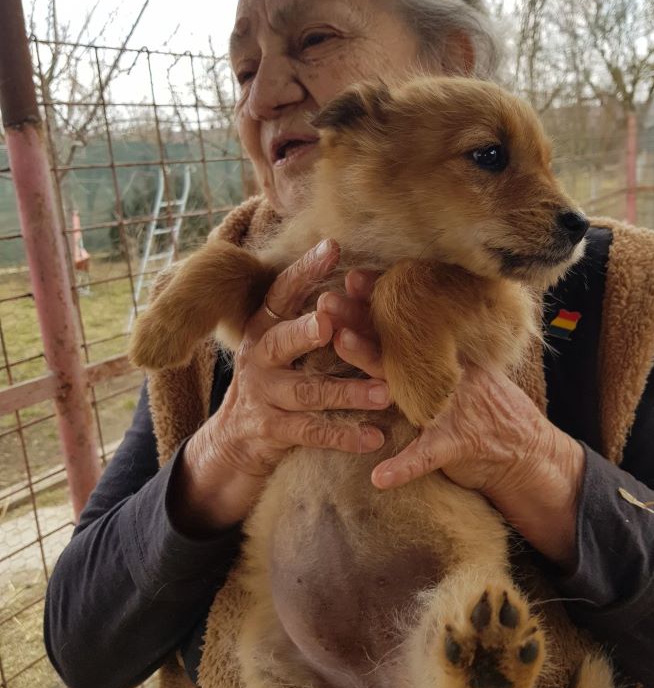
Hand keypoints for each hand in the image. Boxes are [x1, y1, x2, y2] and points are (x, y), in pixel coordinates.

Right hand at [169, 241, 390, 535]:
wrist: (235, 439)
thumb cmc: (276, 379)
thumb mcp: (283, 344)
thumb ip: (314, 318)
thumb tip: (360, 279)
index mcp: (264, 327)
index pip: (282, 293)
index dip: (305, 270)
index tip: (332, 247)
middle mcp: (260, 357)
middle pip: (282, 341)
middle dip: (304, 332)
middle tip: (329, 324)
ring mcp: (264, 395)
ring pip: (308, 391)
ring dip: (348, 392)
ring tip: (384, 393)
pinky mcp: (273, 430)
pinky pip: (313, 432)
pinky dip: (346, 436)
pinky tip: (374, 437)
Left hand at [331, 273, 582, 569]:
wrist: (529, 451)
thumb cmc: (488, 411)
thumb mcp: (463, 374)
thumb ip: (432, 355)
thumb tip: (399, 326)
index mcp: (442, 358)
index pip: (403, 324)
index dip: (376, 300)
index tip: (349, 276)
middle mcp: (445, 373)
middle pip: (393, 342)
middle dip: (358, 321)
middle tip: (327, 299)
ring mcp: (452, 405)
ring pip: (405, 384)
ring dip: (372, 369)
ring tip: (340, 355)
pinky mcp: (458, 443)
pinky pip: (426, 455)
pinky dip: (403, 466)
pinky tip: (379, 477)